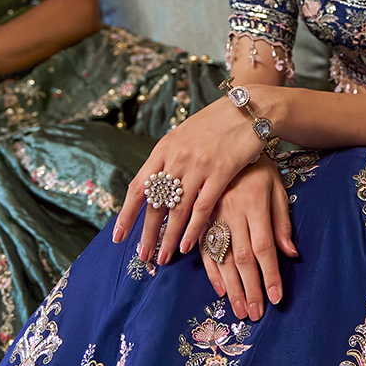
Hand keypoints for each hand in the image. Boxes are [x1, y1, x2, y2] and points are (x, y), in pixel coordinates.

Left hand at [111, 94, 264, 265]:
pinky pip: (202, 207)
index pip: (138, 187)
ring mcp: (198, 165)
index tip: (118, 237)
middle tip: (143, 256)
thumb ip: (169, 159)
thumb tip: (155, 185)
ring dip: (168, 238)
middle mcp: (177, 158)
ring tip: (163, 257)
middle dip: (147, 234)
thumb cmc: (216, 123)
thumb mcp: (184, 135)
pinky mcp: (221, 171)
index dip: (127, 215)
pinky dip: (193, 229)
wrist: (248, 108)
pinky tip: (188, 245)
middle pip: (155, 203)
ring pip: (177, 210)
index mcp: (163, 149)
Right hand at [200, 160, 297, 320]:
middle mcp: (232, 213)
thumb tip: (291, 253)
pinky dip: (212, 271)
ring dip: (231, 287)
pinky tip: (220, 289)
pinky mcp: (200, 217)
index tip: (275, 298)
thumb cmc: (258, 167)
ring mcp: (212, 215)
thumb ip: (281, 220)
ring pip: (222, 258)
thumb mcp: (276, 187)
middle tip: (254, 315)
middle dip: (250, 289)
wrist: (227, 140)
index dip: (269, 275)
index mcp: (254, 204)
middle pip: (242, 258)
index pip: (264, 247)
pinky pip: (204, 248)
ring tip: (239, 310)